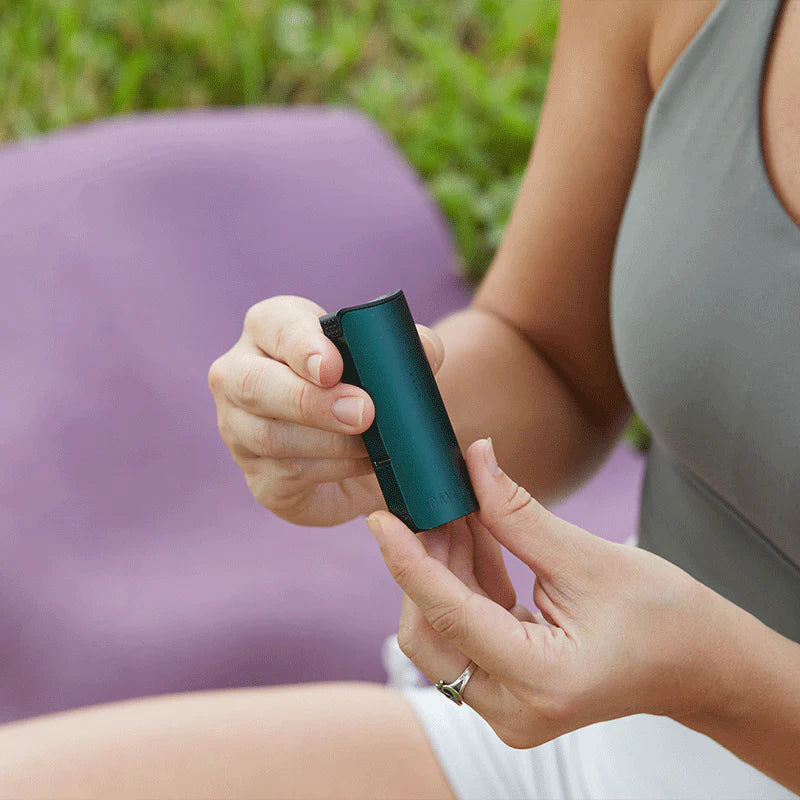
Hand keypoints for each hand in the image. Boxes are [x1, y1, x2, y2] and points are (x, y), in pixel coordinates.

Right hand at [208, 295, 444, 525]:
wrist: (357, 450)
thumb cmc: (361, 387)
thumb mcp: (383, 360)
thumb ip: (404, 347)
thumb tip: (424, 349)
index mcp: (269, 330)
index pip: (274, 325)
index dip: (302, 346)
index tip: (334, 366)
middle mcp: (239, 375)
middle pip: (254, 384)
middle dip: (311, 401)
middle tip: (364, 412)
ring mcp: (239, 430)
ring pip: (270, 437)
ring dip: (331, 442)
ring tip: (373, 444)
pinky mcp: (258, 478)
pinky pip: (286, 475)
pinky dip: (332, 470)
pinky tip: (364, 463)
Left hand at [367, 438, 711, 747]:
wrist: (697, 661)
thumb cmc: (662, 614)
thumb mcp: (588, 558)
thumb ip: (518, 514)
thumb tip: (474, 460)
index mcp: (541, 681)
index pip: (451, 617)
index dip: (408, 563)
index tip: (381, 519)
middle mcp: (514, 709)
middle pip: (430, 635)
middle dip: (424, 565)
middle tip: (433, 504)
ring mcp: (508, 706)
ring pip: (440, 634)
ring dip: (441, 571)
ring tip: (456, 512)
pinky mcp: (507, 689)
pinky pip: (463, 634)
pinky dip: (462, 584)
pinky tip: (471, 537)